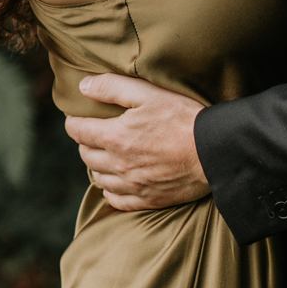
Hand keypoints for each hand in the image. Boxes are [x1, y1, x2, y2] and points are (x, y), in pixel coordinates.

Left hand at [65, 75, 209, 210]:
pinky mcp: (147, 200)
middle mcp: (118, 164)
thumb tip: (82, 86)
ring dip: (97, 166)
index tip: (76, 119)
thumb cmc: (182, 118)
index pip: (78, 132)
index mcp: (115, 137)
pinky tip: (118, 181)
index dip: (73, 123)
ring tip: (106, 155)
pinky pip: (116, 200)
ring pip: (98, 179)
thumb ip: (111, 87)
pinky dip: (111, 190)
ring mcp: (132, 185)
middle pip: (86, 155)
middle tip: (95, 134)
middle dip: (86, 143)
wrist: (213, 151)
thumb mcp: (147, 93)